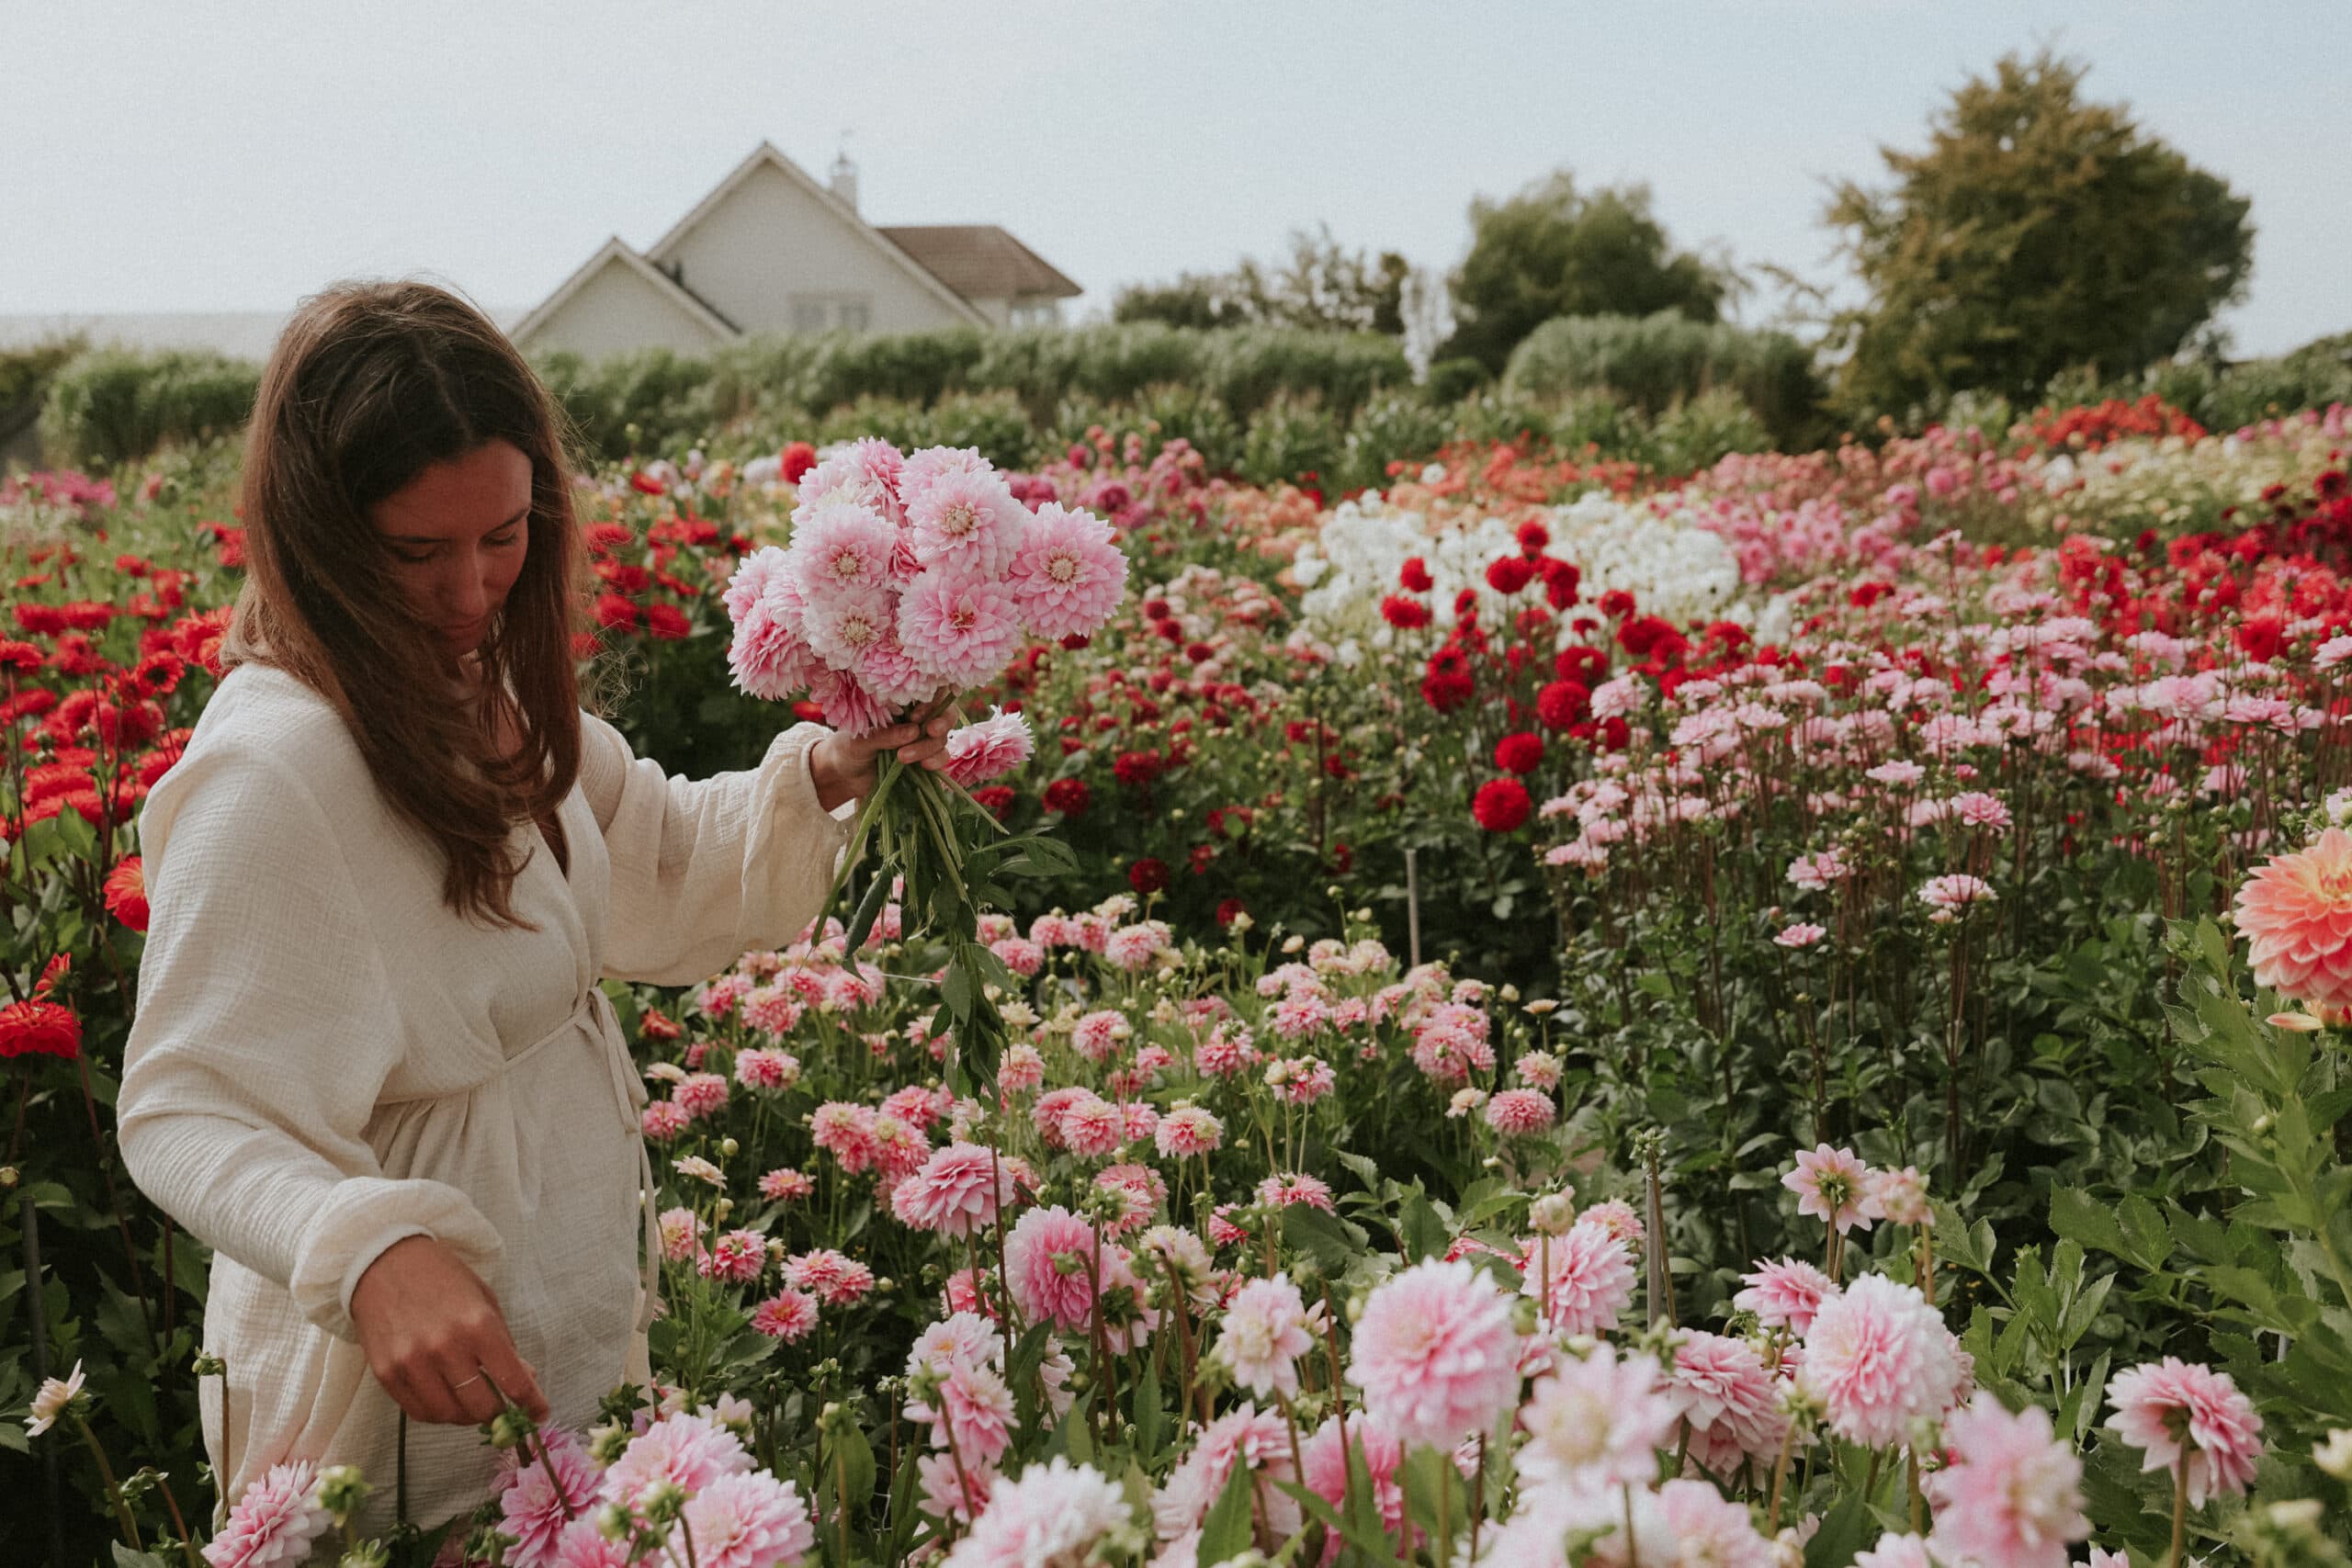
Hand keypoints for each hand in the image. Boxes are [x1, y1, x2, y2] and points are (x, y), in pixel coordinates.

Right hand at [350, 1235, 547, 1425]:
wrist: (384, 1262)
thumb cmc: (441, 1279)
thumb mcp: (484, 1301)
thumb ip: (504, 1343)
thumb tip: (525, 1378)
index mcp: (478, 1324)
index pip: (512, 1379)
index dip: (531, 1403)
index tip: (539, 1413)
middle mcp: (445, 1347)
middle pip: (480, 1406)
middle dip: (498, 1414)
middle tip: (502, 1410)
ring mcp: (412, 1363)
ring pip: (448, 1414)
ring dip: (466, 1416)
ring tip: (471, 1404)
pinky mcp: (386, 1374)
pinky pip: (418, 1411)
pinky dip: (437, 1413)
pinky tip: (445, 1400)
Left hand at [809, 711, 955, 812]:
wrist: (843, 776)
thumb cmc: (847, 748)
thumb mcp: (860, 740)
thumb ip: (885, 735)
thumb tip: (913, 732)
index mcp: (899, 704)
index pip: (927, 693)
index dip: (930, 701)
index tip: (916, 716)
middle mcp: (915, 719)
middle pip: (943, 714)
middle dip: (941, 722)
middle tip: (930, 731)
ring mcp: (922, 740)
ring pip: (942, 738)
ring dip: (929, 747)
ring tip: (903, 758)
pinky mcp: (924, 759)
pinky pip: (941, 757)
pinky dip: (938, 761)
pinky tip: (926, 766)